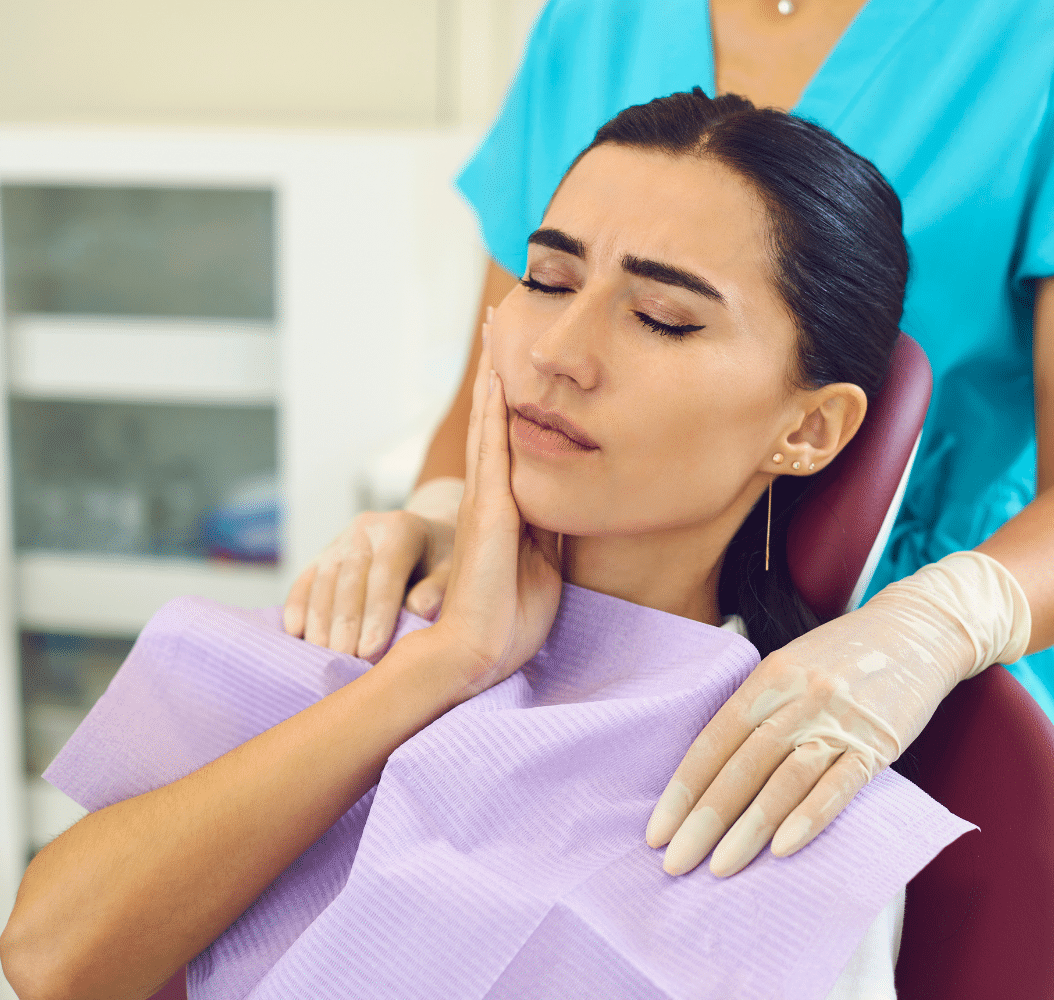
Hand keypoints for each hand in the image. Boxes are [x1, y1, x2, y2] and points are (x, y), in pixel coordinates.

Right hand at [283, 508, 456, 659]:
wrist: (425, 534)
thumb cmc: (442, 561)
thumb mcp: (453, 569)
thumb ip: (439, 588)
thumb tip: (419, 610)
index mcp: (401, 529)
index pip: (386, 574)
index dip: (377, 614)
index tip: (370, 651)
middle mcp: (366, 529)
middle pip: (350, 580)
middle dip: (345, 623)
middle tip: (343, 659)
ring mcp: (341, 539)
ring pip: (323, 580)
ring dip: (319, 620)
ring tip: (322, 654)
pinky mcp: (323, 554)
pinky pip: (305, 579)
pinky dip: (297, 605)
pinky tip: (295, 632)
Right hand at [430, 324, 562, 700]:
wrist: (479, 651)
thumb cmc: (510, 615)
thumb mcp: (546, 559)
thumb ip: (552, 525)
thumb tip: (574, 495)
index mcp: (507, 503)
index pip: (510, 435)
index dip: (511, 392)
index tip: (514, 350)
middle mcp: (491, 493)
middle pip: (493, 416)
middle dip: (496, 365)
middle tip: (499, 314)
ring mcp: (487, 499)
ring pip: (489, 422)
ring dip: (492, 373)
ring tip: (494, 328)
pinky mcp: (490, 511)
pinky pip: (493, 451)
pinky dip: (494, 413)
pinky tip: (498, 380)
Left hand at [646, 551, 1029, 876]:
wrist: (921, 629)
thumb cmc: (847, 652)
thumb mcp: (793, 661)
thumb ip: (757, 705)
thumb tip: (712, 767)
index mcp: (770, 675)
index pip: (714, 740)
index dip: (684, 788)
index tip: (658, 830)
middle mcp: (800, 696)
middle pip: (742, 766)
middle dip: (704, 820)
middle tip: (675, 863)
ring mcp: (839, 720)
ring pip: (784, 780)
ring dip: (748, 829)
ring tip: (720, 869)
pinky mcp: (877, 743)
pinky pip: (839, 786)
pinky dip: (809, 818)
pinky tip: (782, 848)